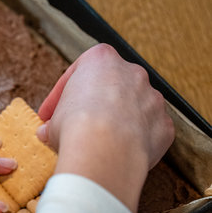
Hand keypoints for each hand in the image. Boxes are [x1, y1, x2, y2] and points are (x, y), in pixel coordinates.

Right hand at [36, 44, 174, 212]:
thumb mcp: (53, 119)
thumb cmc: (76, 126)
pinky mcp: (163, 124)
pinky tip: (118, 152)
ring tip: (97, 143)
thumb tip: (50, 132)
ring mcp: (152, 97)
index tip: (49, 116)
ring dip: (116, 122)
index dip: (60, 97)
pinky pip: (147, 130)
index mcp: (101, 60)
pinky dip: (134, 139)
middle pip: (109, 87)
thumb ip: (56, 120)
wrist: (104, 150)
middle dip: (92, 106)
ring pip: (132, 107)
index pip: (77, 73)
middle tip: (74, 127)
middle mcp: (131, 72)